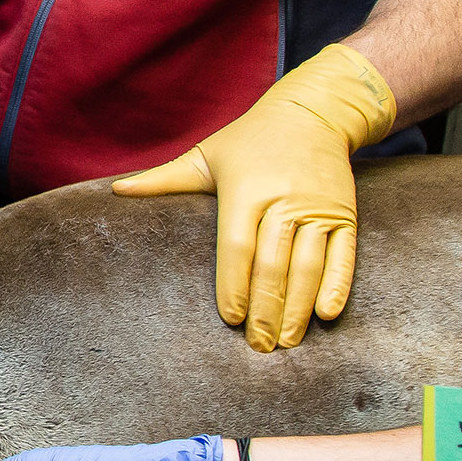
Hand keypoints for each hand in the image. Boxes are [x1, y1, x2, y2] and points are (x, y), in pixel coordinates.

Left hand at [110, 44, 392, 349]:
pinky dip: (336, 286)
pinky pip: (343, 256)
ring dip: (298, 306)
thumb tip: (116, 192)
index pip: (236, 245)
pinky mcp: (345, 215)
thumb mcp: (205, 156)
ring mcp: (318, 208)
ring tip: (286, 341)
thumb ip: (163, 180)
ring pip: (308, 265)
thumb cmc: (248, 140)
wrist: (313, 114)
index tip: (231, 318)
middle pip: (273, 263)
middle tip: (257, 346)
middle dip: (265, 308)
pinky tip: (325, 315)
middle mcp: (283, 200)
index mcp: (245, 189)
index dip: (234, 284)